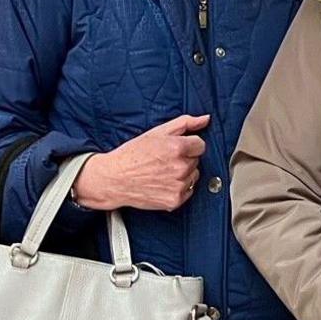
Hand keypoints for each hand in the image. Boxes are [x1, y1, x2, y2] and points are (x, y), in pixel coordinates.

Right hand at [70, 113, 209, 210]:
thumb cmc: (132, 155)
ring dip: (183, 174)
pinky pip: (188, 191)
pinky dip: (179, 188)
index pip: (201, 145)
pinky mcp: (175, 200)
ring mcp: (178, 185)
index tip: (175, 149)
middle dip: (184, 159)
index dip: (188, 145)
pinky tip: (163, 183)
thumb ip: (185, 122)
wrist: (114, 179)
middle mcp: (180, 167)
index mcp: (177, 148)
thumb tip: (205, 119)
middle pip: (196, 160)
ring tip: (162, 172)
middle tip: (164, 160)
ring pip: (193, 176)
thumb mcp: (157, 132)